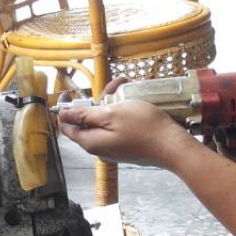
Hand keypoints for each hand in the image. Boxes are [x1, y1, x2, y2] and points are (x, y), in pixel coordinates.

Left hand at [57, 96, 190, 168]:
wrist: (172, 146)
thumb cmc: (143, 127)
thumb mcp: (111, 115)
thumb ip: (84, 115)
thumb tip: (63, 115)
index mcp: (91, 142)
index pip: (66, 127)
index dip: (64, 110)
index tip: (68, 93)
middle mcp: (99, 148)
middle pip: (87, 123)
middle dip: (95, 101)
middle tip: (111, 86)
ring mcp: (114, 148)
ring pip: (104, 122)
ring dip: (111, 103)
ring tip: (126, 87)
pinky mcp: (126, 146)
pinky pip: (116, 127)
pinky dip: (120, 112)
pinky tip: (133, 101)